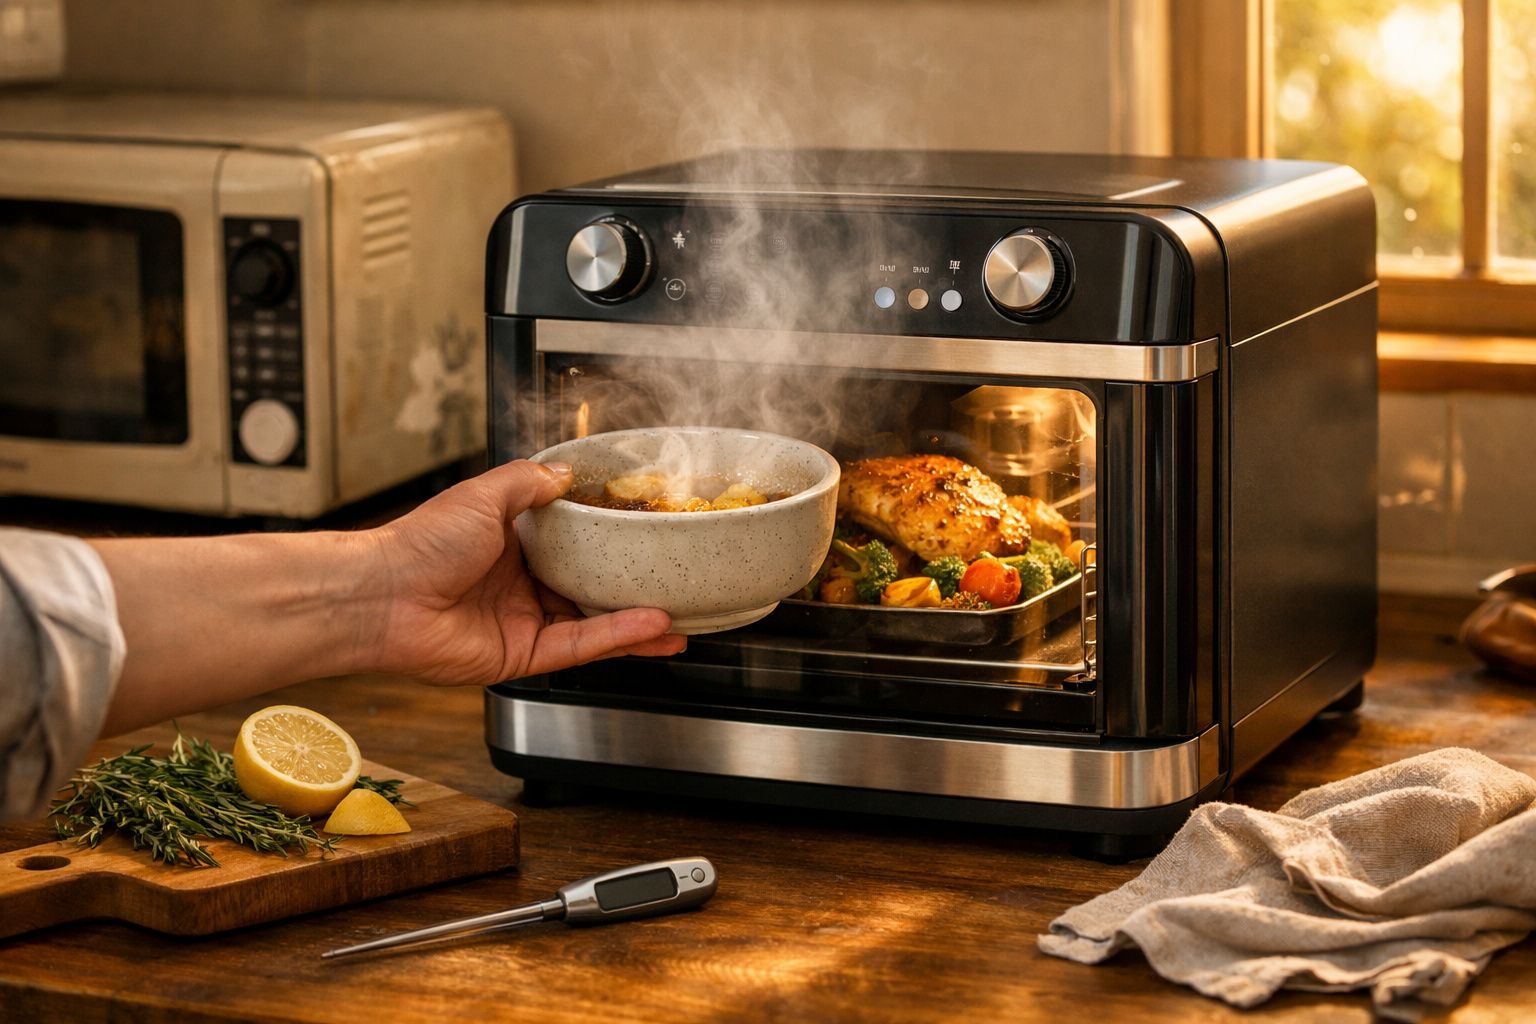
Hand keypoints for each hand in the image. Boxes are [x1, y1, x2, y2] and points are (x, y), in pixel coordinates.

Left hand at [364, 461, 685, 684]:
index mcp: (512, 544)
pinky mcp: (523, 656)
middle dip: (634, 588)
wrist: (383, 594)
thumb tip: (566, 472)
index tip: (645, 531)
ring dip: (638, 621)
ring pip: (594, 622)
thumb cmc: (419, 543)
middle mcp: (522, 585)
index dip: (610, 540)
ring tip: (683, 614)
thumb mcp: (484, 494)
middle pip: (591, 588)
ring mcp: (524, 622)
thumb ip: (529, 482)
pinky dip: (618, 636)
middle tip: (677, 582)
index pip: (574, 543)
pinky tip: (652, 627)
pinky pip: (580, 645)